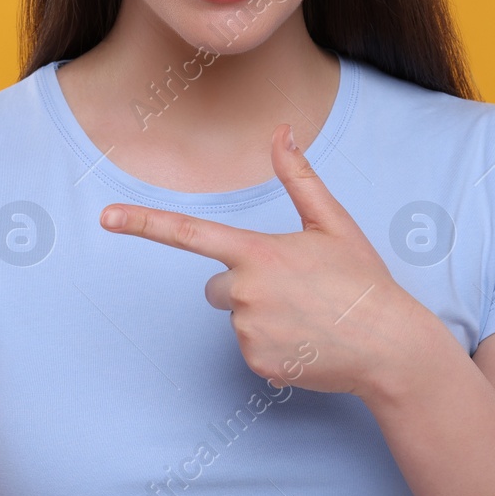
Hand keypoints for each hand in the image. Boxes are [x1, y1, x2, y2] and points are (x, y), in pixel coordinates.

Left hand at [99, 122, 438, 398]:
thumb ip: (299, 177)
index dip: (143, 222)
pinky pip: (249, 347)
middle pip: (216, 285)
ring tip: (308, 317)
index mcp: (258, 254)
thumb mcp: (334, 223)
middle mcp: (245, 292)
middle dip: (245, 284)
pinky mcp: (256, 363)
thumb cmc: (362, 280)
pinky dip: (273, 344)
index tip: (106, 217)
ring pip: (234, 316)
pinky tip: (306, 340)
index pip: (189, 234)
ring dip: (263, 315)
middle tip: (296, 290)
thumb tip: (282, 131)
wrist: (388, 346)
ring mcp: (248, 332)